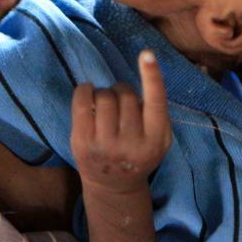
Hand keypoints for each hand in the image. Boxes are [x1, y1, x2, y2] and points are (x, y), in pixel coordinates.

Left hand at [70, 50, 171, 194]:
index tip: (147, 54)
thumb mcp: (159, 140)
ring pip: (104, 97)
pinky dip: (84, 90)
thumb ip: (157, 113)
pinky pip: (81, 102)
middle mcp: (131, 142)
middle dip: (121, 92)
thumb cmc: (139, 153)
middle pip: (124, 95)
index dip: (152, 75)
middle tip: (121, 103)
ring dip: (104, 93)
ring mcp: (104, 144)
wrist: (114, 187)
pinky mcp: (82, 142)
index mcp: (155, 139)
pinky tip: (87, 93)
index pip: (155, 102)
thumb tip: (146, 75)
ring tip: (106, 106)